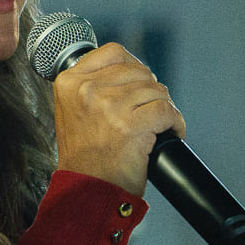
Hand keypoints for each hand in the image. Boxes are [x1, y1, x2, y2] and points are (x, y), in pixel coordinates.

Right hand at [52, 42, 182, 196]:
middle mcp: (87, 89)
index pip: (113, 53)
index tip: (138, 85)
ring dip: (163, 108)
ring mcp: (109, 105)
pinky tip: (170, 133)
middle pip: (139, 71)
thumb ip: (92, 87)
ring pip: (156, 90)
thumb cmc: (85, 158)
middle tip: (148, 112)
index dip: (133, 67)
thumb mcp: (73, 112)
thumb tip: (129, 70)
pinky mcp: (131, 124)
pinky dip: (174, 123)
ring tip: (157, 126)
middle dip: (150, 92)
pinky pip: (166, 110)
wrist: (87, 191)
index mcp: (70, 83)